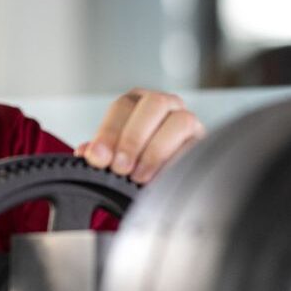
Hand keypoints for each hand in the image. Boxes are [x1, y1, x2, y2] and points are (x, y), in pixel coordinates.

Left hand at [77, 88, 204, 183]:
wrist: (168, 186)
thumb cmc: (136, 166)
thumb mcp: (114, 157)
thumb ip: (100, 153)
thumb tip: (85, 152)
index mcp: (137, 104)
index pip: (123, 106)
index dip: (109, 132)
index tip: (98, 157)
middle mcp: (164, 106)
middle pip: (154, 104)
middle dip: (133, 138)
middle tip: (120, 168)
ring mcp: (187, 122)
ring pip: (180, 121)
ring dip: (155, 151)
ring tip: (139, 177)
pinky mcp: (204, 143)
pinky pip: (195, 147)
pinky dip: (175, 163)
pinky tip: (159, 180)